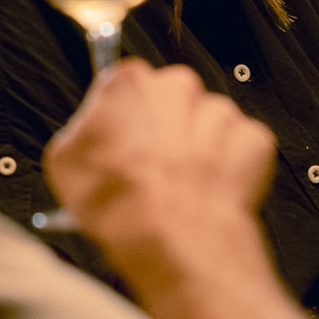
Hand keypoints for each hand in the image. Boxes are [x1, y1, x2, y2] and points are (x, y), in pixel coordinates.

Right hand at [46, 61, 275, 264]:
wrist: (172, 236)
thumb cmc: (117, 201)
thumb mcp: (66, 162)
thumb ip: (84, 131)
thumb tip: (93, 130)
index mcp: (130, 82)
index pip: (129, 86)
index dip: (129, 118)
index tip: (129, 139)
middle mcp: (179, 86)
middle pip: (175, 99)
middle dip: (170, 127)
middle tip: (160, 168)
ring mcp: (220, 112)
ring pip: (211, 123)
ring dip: (202, 149)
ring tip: (186, 189)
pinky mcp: (253, 138)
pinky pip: (242, 148)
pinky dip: (232, 169)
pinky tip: (212, 193)